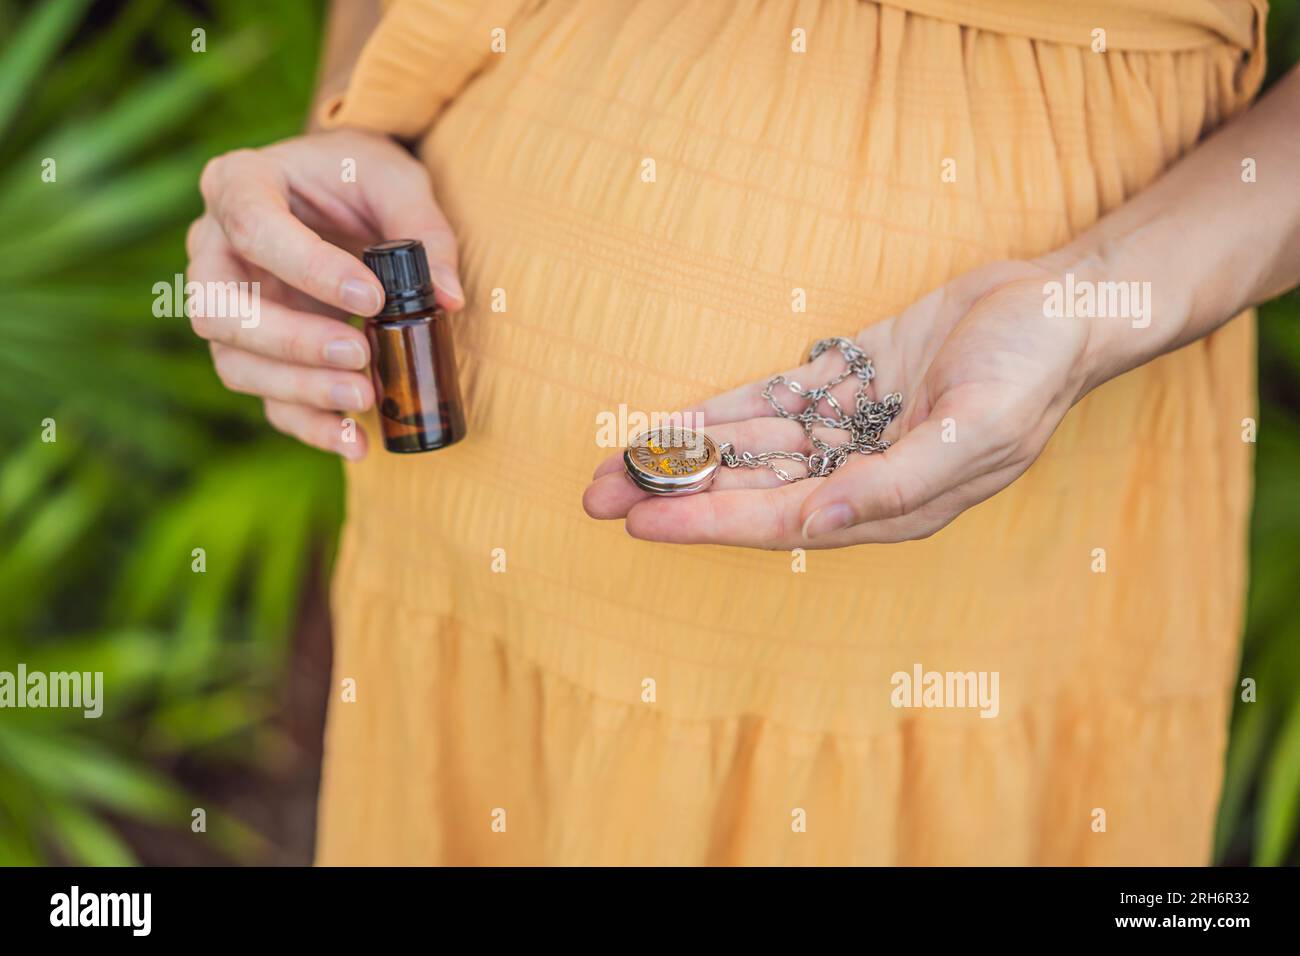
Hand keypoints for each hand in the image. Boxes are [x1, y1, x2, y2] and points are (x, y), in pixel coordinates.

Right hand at [186, 129, 462, 458]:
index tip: (372, 296)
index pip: (252, 226)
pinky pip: (266, 399)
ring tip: (367, 400)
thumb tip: (447, 298)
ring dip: (300, 390)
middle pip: (219, 309)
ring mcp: (227, 306)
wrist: (340, 193)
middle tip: (360, 354)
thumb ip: (424, 230)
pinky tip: (356, 441)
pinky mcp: (253, 352)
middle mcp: (214, 249)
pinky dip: (310, 425)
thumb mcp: (398, 180)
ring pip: (235, 362)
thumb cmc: (360, 178)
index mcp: (238, 184)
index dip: (307, 268)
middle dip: (291, 342)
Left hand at [584, 260, 1095, 548]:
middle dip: (674, 494)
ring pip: (748, 450)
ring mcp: (848, 430)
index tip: (642, 523)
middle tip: (595, 496)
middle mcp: (858, 476)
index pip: (782, 522)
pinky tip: (668, 423)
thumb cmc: (1030, 372)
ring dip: (684, 456)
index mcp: (891, 505)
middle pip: (749, 491)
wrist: (1057, 306)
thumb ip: (900, 482)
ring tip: (611, 464)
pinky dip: (719, 414)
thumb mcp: (978, 429)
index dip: (709, 522)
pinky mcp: (843, 384)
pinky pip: (767, 405)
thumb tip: (822, 520)